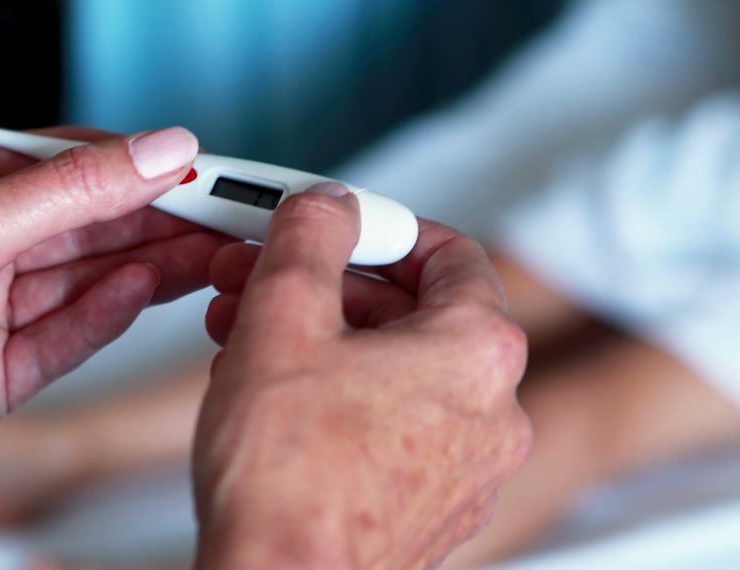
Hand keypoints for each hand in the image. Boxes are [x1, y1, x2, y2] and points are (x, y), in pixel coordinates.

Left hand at [0, 126, 225, 492]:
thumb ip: (74, 191)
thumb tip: (156, 153)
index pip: (72, 168)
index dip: (141, 168)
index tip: (202, 170)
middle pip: (90, 229)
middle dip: (160, 221)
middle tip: (227, 219)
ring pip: (87, 283)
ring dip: (150, 267)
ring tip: (212, 255)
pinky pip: (65, 339)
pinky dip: (107, 317)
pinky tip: (145, 292)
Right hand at [194, 184, 531, 568]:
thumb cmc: (287, 482)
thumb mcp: (282, 320)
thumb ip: (310, 240)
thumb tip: (327, 204)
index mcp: (479, 352)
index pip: (451, 253)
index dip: (381, 227)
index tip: (330, 226)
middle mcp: (493, 413)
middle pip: (416, 314)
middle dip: (329, 288)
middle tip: (263, 279)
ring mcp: (468, 469)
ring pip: (396, 373)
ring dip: (322, 342)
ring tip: (245, 337)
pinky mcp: (432, 510)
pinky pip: (393, 428)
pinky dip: (340, 400)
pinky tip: (272, 400)